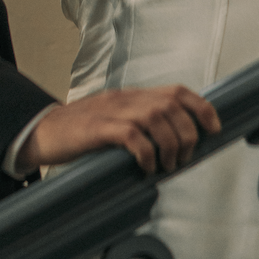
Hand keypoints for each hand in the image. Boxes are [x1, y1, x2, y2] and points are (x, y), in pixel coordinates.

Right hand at [16, 87, 219, 175]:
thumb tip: (175, 146)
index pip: (176, 91)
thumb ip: (140, 126)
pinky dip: (146, 152)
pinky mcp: (97, 128)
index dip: (201, 107)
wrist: (43, 130)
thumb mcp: (115, 121)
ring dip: (170, 145)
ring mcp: (111, 111)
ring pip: (156, 117)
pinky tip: (146, 167)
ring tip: (167, 166)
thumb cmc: (82, 133)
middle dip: (188, 133)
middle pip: (171, 104)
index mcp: (132, 96)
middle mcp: (125, 99)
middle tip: (182, 159)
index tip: (215, 127)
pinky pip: (132, 135)